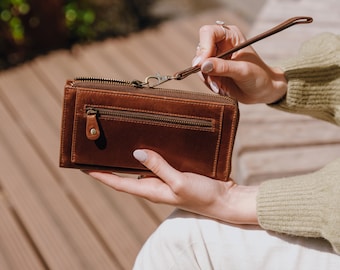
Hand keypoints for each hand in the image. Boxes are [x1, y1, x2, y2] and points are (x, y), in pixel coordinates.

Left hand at [87, 149, 258, 224]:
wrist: (224, 199)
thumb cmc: (204, 196)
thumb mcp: (180, 182)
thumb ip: (159, 167)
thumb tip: (137, 154)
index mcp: (151, 190)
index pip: (119, 183)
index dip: (101, 175)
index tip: (84, 166)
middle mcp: (154, 186)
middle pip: (126, 176)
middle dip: (110, 167)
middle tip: (97, 152)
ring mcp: (163, 181)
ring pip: (139, 169)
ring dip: (127, 160)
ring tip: (116, 146)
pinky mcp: (173, 174)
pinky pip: (155, 164)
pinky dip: (147, 156)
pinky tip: (147, 145)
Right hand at [192, 24, 286, 103]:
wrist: (262, 91)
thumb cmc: (259, 76)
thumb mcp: (242, 71)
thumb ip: (223, 67)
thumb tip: (203, 65)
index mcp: (230, 36)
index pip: (208, 33)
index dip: (204, 47)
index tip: (203, 64)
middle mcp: (220, 44)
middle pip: (200, 50)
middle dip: (205, 67)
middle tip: (214, 81)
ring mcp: (215, 58)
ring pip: (199, 65)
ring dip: (207, 78)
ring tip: (220, 87)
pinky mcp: (212, 71)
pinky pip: (202, 76)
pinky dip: (209, 84)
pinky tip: (220, 89)